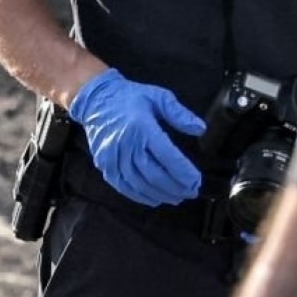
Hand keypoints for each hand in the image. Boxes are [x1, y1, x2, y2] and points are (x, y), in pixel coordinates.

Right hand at [69, 68, 204, 208]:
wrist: (95, 100)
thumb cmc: (130, 98)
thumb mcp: (159, 97)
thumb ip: (179, 114)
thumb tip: (200, 129)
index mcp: (143, 128)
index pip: (168, 157)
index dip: (184, 172)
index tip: (196, 180)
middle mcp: (127, 145)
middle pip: (155, 175)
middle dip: (176, 187)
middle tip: (191, 192)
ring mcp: (113, 157)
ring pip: (140, 184)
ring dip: (160, 194)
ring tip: (176, 197)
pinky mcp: (104, 164)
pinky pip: (123, 186)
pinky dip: (139, 196)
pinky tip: (153, 199)